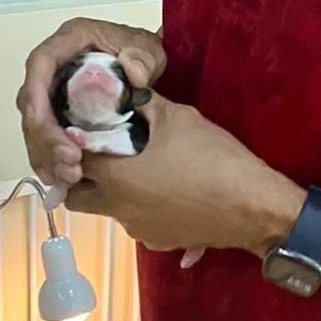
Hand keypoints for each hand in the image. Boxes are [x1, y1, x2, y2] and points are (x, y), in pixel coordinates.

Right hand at [17, 18, 164, 188]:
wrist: (146, 64)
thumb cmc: (143, 52)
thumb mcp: (149, 50)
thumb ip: (142, 59)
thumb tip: (133, 70)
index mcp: (69, 40)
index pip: (40, 64)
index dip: (35, 95)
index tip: (41, 126)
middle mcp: (54, 64)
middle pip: (33, 101)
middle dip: (45, 136)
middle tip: (69, 162)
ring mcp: (53, 89)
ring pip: (35, 124)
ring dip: (47, 153)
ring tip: (68, 177)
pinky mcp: (57, 110)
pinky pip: (45, 136)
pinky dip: (50, 158)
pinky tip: (60, 179)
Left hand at [66, 94, 303, 257]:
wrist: (251, 206)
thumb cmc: (211, 157)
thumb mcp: (176, 117)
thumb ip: (141, 101)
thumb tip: (123, 79)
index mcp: (113, 175)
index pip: (70, 160)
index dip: (71, 144)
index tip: (81, 130)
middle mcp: (116, 207)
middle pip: (75, 195)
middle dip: (78, 177)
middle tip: (99, 155)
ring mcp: (136, 228)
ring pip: (105, 210)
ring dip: (110, 192)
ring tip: (137, 170)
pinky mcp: (156, 241)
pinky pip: (134, 222)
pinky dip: (138, 208)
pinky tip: (163, 193)